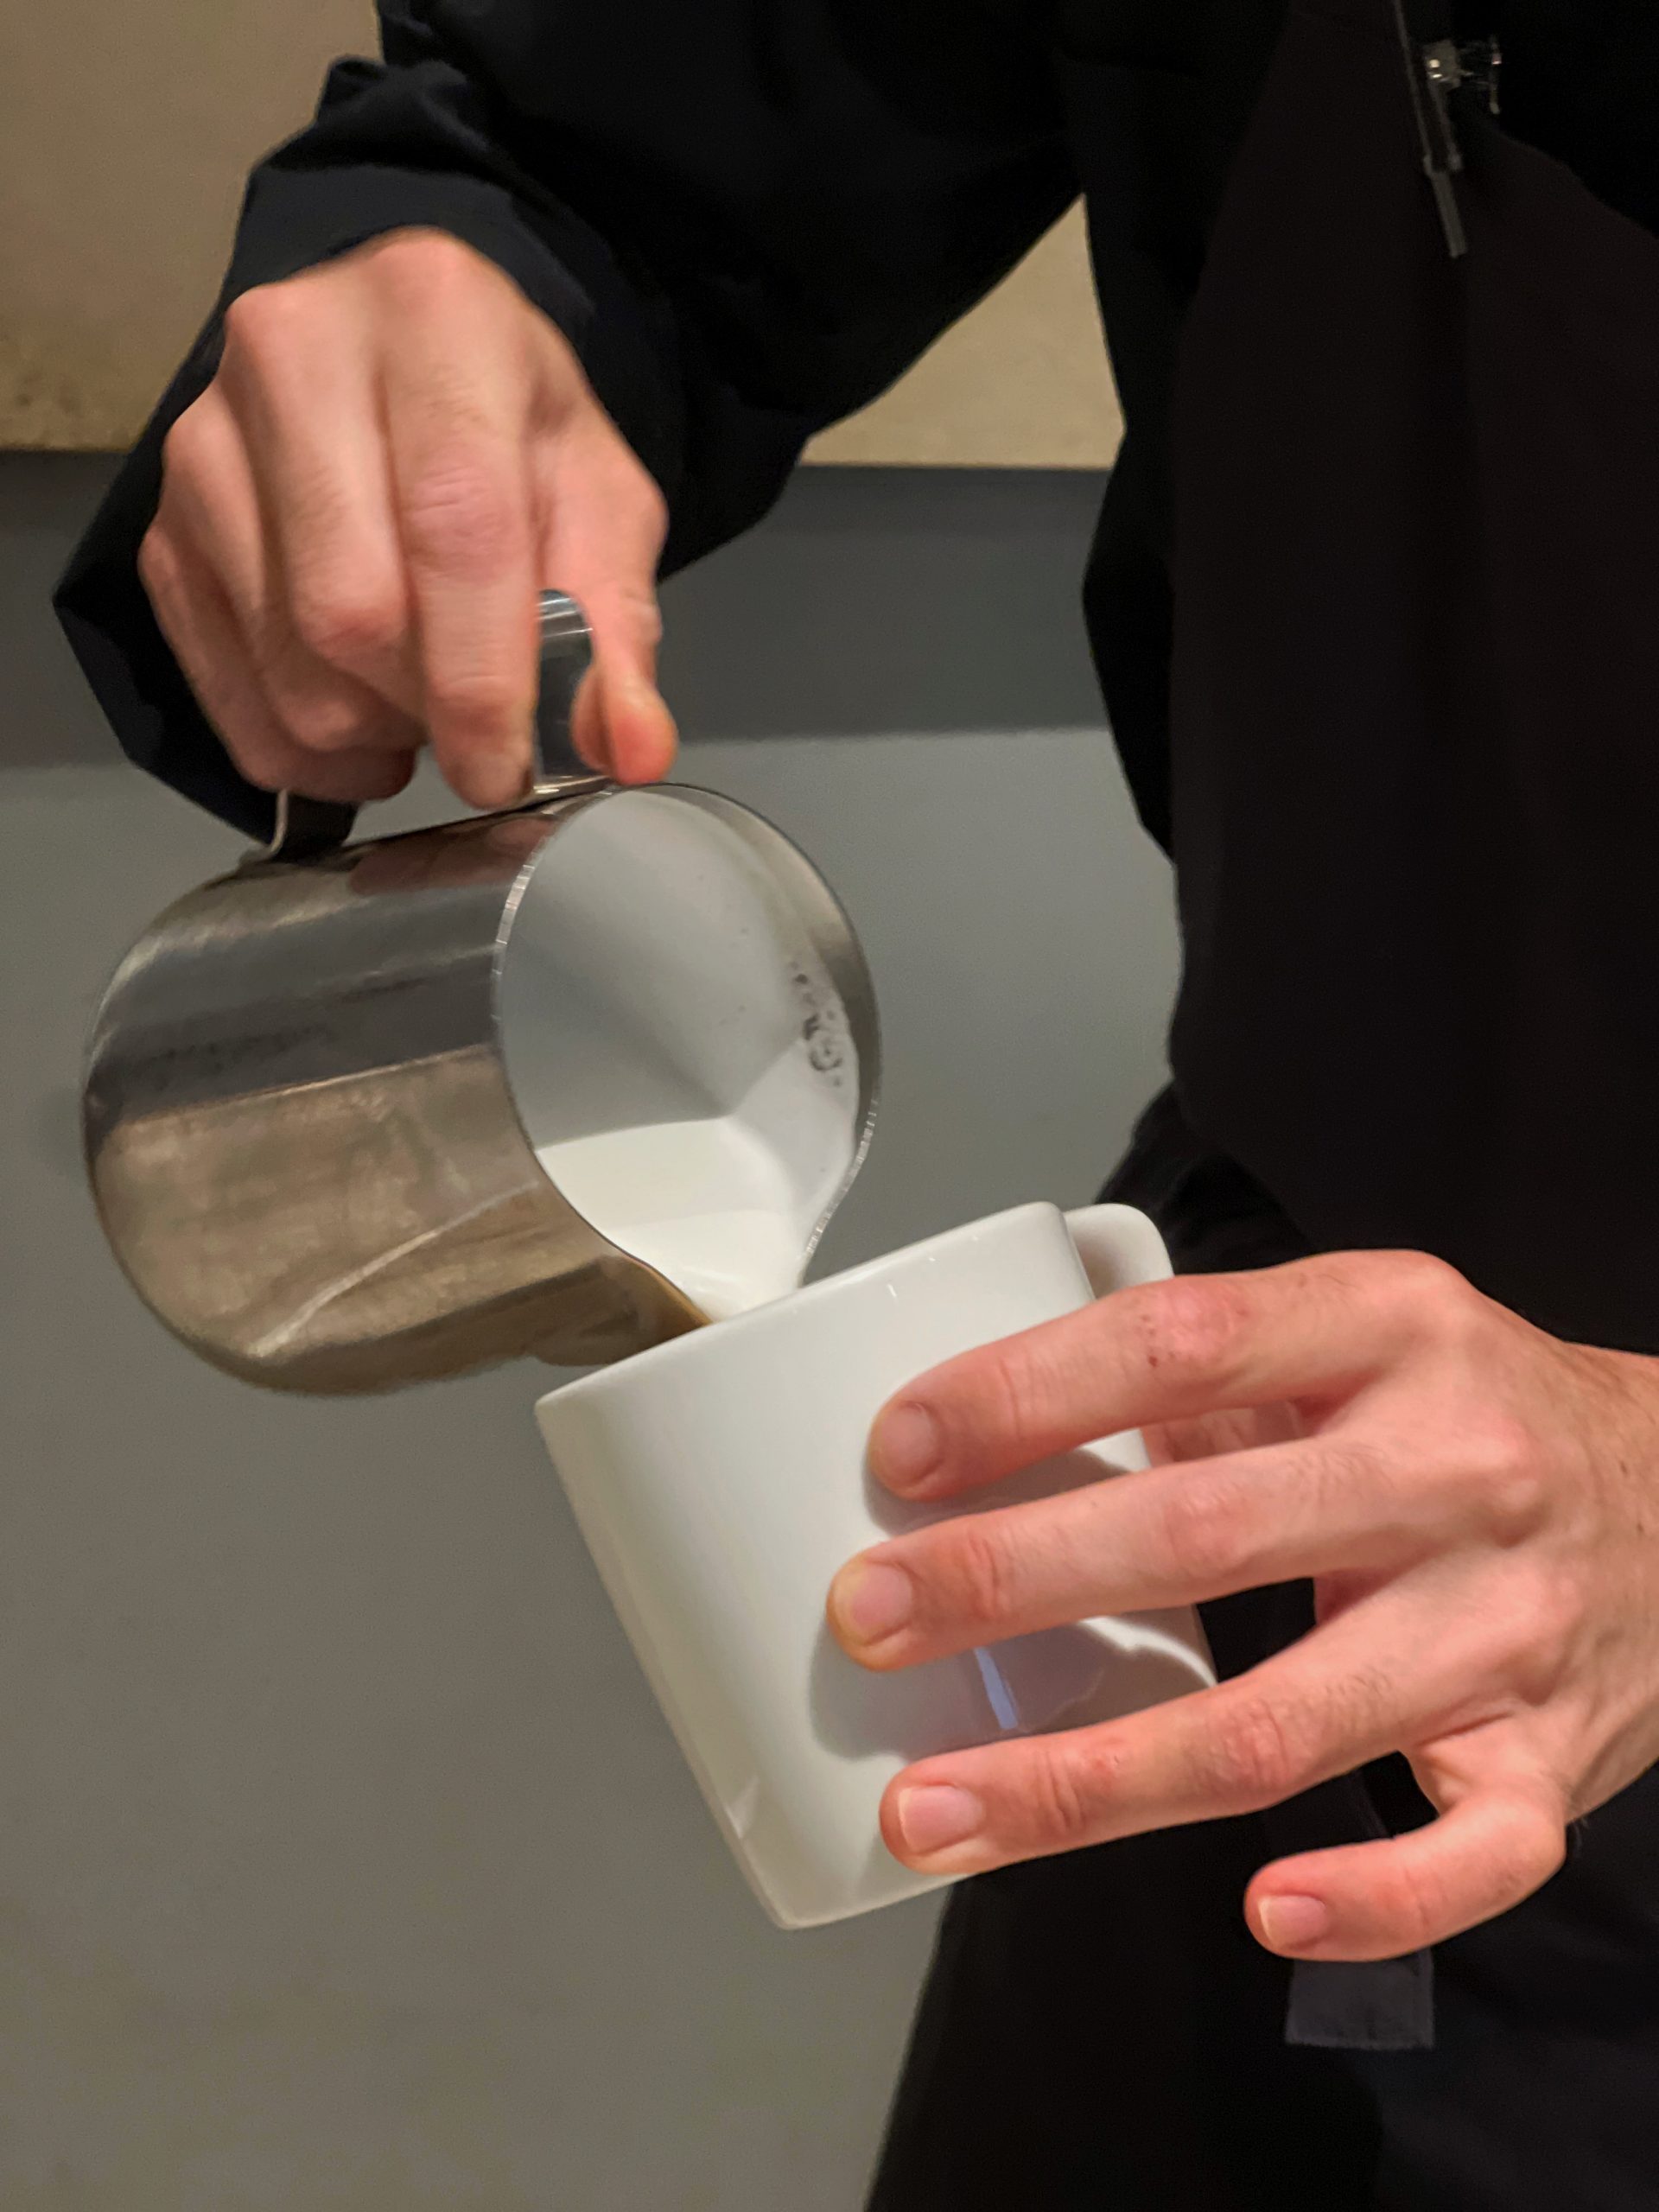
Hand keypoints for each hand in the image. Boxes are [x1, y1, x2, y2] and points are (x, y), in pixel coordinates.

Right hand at [140, 229, 676, 810]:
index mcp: (434, 314)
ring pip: (287, 660)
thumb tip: (628, 751)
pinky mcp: (164, 522)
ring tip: (421, 700)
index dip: (483, 678)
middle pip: (350, 609)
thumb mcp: (601, 508)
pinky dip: (300, 746)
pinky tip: (358, 722)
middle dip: (426, 708)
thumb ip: (615, 630)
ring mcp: (206, 439)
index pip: (452, 525)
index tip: (509, 768)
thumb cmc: (513, 436)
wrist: (409, 375)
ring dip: (368, 730)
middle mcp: (294, 351)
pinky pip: (223, 688)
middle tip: (475, 726)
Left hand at [827, 1252, 1658, 1961]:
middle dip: (1012, 1579)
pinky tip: (1260, 1908)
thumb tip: (988, 1437)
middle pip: (1205, 1531)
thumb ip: (1204, 1373)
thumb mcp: (1360, 1333)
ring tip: (939, 1812)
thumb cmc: (1474, 1411)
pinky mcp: (1552, 1760)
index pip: (1181, 1343)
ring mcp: (1507, 1625)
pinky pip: (1469, 1859)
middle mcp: (1453, 1468)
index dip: (1029, 1394)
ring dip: (1092, 1778)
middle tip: (869, 1619)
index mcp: (1389, 1329)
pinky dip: (1372, 1901)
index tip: (900, 1451)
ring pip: (1284, 1721)